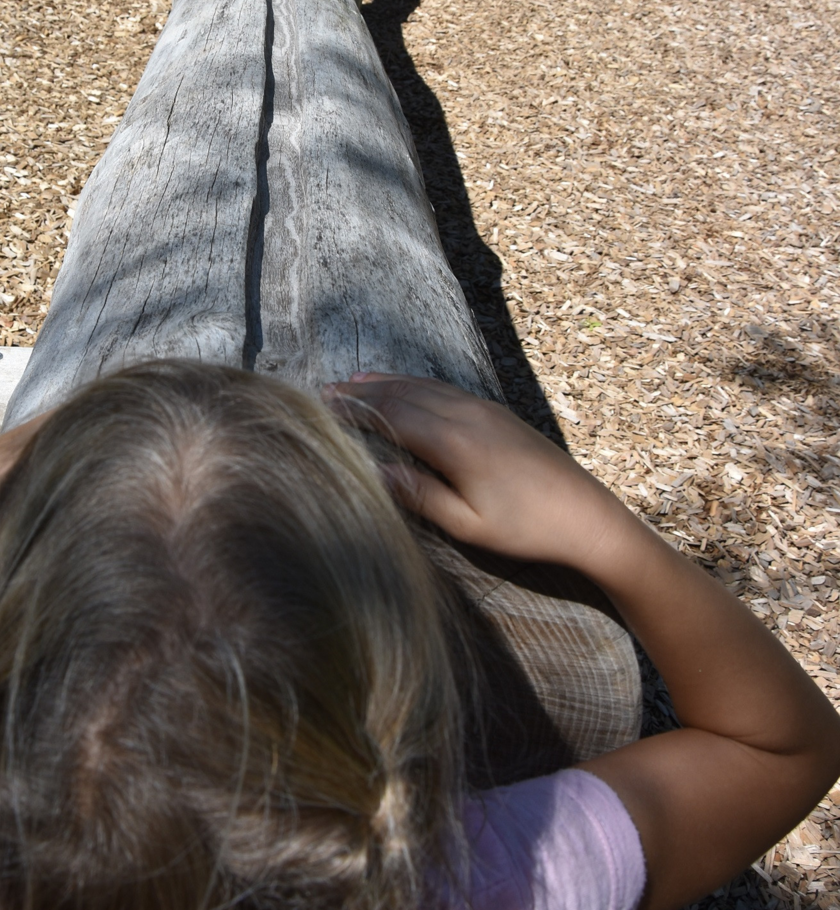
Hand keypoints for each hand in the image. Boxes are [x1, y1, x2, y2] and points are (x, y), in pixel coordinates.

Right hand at [324, 374, 625, 568]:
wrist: (587, 515)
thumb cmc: (526, 528)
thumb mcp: (468, 524)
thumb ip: (421, 495)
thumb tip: (376, 470)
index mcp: (455, 442)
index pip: (393, 415)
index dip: (356, 408)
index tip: (323, 404)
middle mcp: (467, 415)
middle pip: (405, 394)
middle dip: (365, 391)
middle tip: (328, 389)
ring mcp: (485, 410)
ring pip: (426, 386)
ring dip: (389, 383)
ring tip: (357, 380)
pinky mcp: (499, 413)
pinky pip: (446, 389)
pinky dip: (418, 385)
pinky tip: (408, 389)